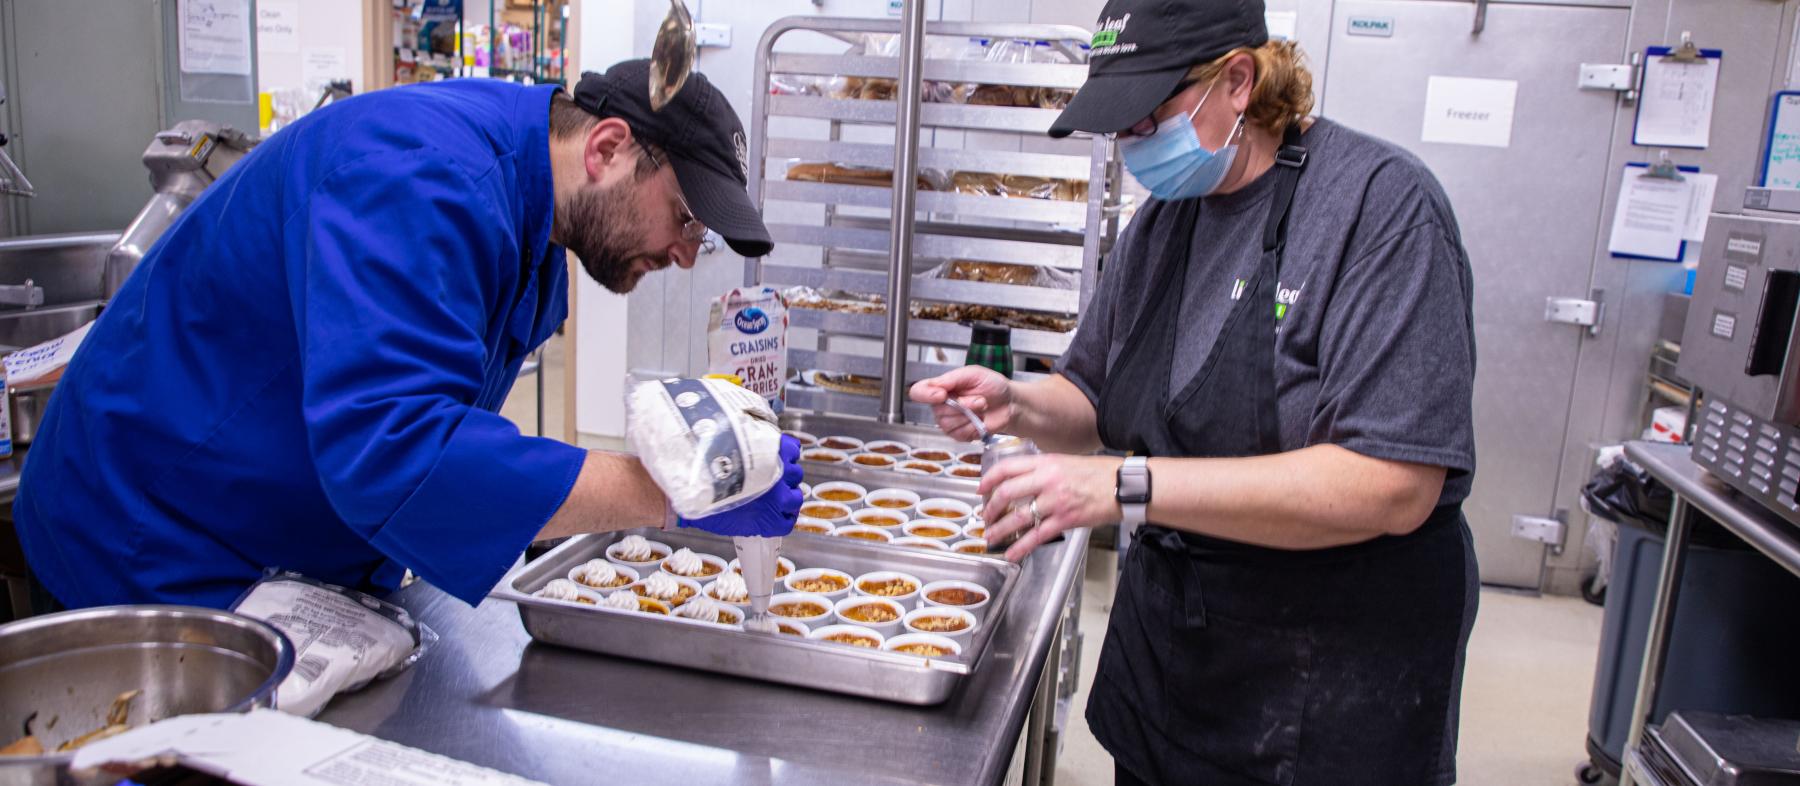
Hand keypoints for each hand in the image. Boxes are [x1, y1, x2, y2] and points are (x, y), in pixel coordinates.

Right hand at [679, 435, 804, 536]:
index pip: (792, 449)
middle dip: (785, 477)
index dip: (786, 456)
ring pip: (795, 497)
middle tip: (770, 483)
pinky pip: (788, 521)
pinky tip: (774, 516)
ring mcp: (780, 498)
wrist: (694, 493)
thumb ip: (747, 450)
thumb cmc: (707, 470)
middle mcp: (780, 473)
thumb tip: (751, 451)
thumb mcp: (731, 448)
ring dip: (788, 498)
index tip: (779, 459)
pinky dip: (784, 518)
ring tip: (772, 500)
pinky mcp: (772, 521)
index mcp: (773, 451)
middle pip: (794, 474)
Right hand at [909, 366, 1014, 441]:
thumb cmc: (992, 385)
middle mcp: (942, 405)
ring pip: (948, 423)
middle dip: (962, 405)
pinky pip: (959, 434)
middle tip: (979, 399)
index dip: (925, 395)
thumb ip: (952, 378)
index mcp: (941, 387)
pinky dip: (973, 427)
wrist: (1009, 403)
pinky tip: (980, 420)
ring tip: (981, 408)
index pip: (919, 392)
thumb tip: (935, 386)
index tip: (941, 394)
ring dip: (970, 416)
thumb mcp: (974, 373)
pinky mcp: (959, 435)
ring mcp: (949, 421)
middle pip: (937, 410)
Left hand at [980, 454, 1123, 561]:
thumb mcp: (1066, 461)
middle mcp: (1047, 480)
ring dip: (1000, 529)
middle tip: (985, 516)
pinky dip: (1020, 547)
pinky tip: (1011, 553)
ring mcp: (1056, 502)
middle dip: (991, 508)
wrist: (1124, 486)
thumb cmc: (1099, 473)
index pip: (1007, 468)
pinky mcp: (1066, 521)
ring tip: (991, 536)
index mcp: (1046, 463)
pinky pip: (1037, 536)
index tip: (981, 489)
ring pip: (1018, 517)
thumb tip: (1021, 480)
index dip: (989, 479)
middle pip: (1007, 493)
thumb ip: (1043, 469)